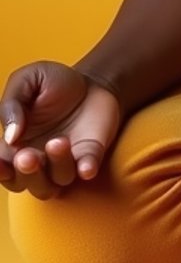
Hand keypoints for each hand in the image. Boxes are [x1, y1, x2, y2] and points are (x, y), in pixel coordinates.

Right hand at [1, 62, 122, 200]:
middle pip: (27, 182)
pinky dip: (86, 169)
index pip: (2, 168)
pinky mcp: (90, 155)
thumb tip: (11, 136)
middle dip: (26, 172)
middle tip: (28, 156)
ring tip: (59, 141)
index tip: (1, 163)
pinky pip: (88, 169)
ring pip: (57, 179)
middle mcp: (38, 161)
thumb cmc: (51, 83)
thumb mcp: (27, 80)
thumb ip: (12, 104)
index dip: (0, 170)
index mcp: (15, 146)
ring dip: (57, 165)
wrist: (89, 80)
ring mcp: (65, 160)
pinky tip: (86, 167)